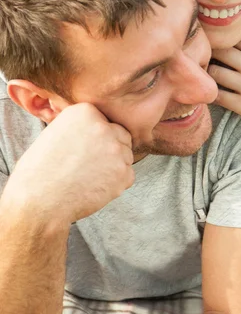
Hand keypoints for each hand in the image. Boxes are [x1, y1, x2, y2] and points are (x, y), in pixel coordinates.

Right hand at [2, 103, 134, 223]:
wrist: (39, 200)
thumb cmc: (41, 170)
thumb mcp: (56, 133)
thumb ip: (81, 127)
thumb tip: (97, 127)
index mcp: (85, 112)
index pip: (105, 122)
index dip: (97, 138)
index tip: (85, 149)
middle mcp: (103, 127)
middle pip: (121, 136)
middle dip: (111, 149)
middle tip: (91, 165)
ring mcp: (116, 150)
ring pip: (126, 156)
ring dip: (115, 166)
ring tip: (90, 177)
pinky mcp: (123, 173)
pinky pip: (128, 175)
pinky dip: (117, 183)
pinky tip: (95, 187)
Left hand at [209, 23, 240, 151]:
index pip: (237, 37)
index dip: (225, 37)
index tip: (218, 41)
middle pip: (221, 50)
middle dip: (211, 50)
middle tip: (204, 55)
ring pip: (215, 72)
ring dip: (208, 71)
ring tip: (205, 74)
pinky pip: (218, 96)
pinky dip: (210, 92)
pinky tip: (210, 92)